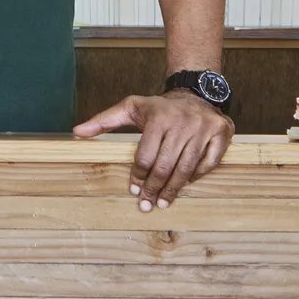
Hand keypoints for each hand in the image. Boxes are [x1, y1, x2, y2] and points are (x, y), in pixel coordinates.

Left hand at [74, 90, 232, 211]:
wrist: (195, 93)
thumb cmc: (159, 107)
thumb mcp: (130, 108)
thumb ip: (103, 121)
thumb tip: (76, 133)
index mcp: (158, 116)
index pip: (146, 155)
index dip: (138, 176)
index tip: (133, 190)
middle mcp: (182, 121)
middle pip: (166, 165)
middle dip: (154, 189)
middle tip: (147, 205)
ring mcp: (204, 127)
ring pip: (187, 167)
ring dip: (174, 189)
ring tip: (164, 203)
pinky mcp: (222, 133)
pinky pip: (209, 163)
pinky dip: (197, 176)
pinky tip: (185, 185)